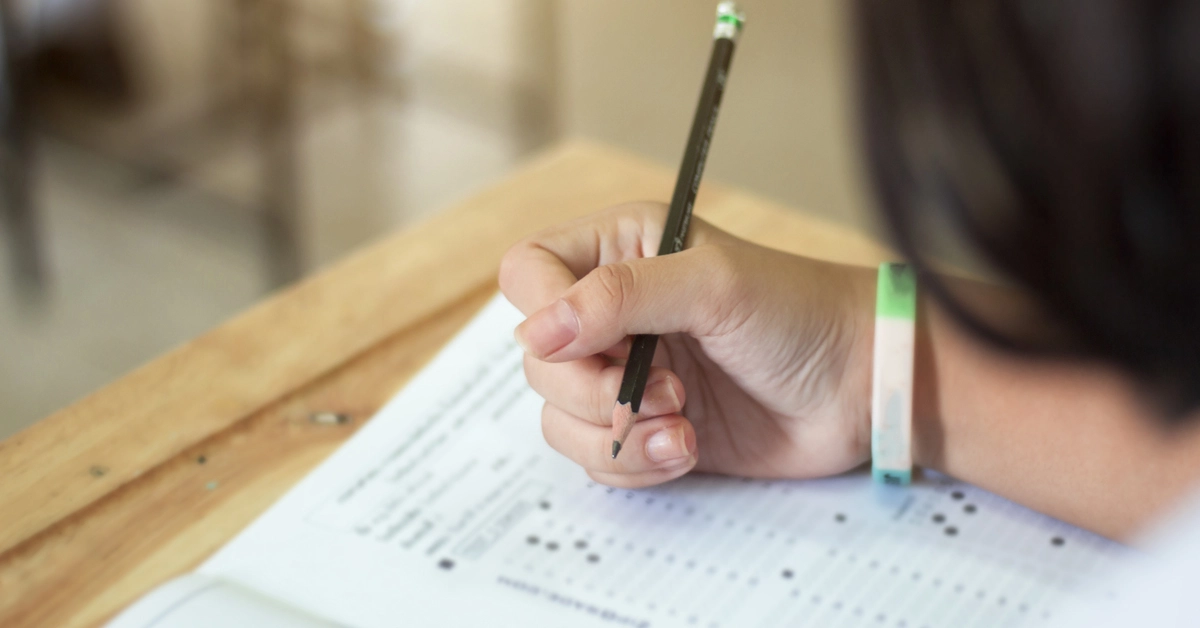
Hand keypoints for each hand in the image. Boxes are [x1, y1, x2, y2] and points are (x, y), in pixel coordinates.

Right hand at [500, 202, 876, 487]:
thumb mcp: (711, 285)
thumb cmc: (799, 313)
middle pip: (538, 359)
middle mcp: (614, 310)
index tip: (587, 346)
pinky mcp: (645, 427)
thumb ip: (619, 297)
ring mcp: (627, 372)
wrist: (860, 385)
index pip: (528, 272)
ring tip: (682, 425)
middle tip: (664, 390)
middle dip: (592, 389)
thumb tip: (535, 331)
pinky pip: (598, 458)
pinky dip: (635, 463)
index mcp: (621, 249)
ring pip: (560, 416)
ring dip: (616, 434)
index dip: (542, 314)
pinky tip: (686, 448)